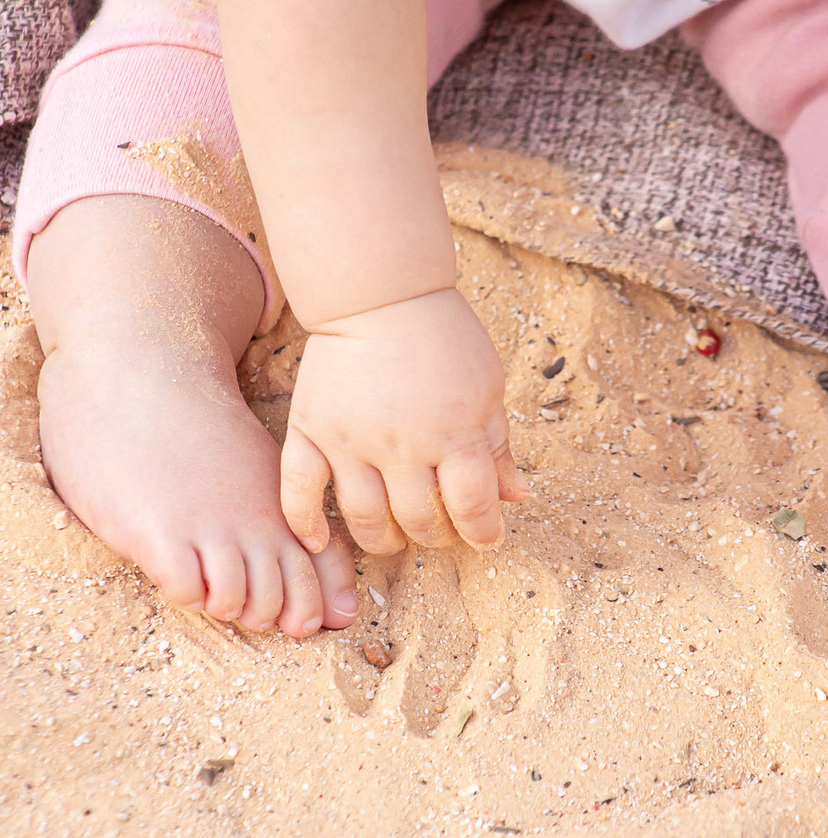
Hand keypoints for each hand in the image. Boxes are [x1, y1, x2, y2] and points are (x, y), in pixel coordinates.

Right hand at [279, 289, 526, 554]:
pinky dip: (304, 522)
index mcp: (455, 432)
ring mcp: (351, 440)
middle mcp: (402, 444)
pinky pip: (299, 489)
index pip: (473, 506)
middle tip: (440, 530)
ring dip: (385, 541)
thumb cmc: (444, 339)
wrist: (380, 295)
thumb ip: (498, 446)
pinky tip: (318, 542)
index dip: (484, 532)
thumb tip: (517, 497)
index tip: (486, 537)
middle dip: (437, 536)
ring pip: (365, 518)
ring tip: (395, 537)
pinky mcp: (311, 430)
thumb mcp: (487, 388)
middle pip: (420, 520)